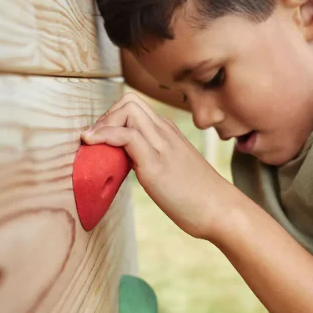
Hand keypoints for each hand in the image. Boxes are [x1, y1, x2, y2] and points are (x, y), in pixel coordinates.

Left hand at [81, 92, 233, 240]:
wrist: (221, 210)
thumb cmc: (197, 196)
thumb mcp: (171, 168)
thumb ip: (152, 158)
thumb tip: (125, 162)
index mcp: (168, 131)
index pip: (134, 107)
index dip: (112, 118)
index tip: (100, 139)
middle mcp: (165, 132)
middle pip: (128, 101)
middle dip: (105, 117)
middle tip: (94, 141)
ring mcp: (162, 145)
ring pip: (127, 110)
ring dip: (102, 124)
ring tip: (91, 145)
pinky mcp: (156, 163)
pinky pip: (126, 136)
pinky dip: (104, 135)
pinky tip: (92, 144)